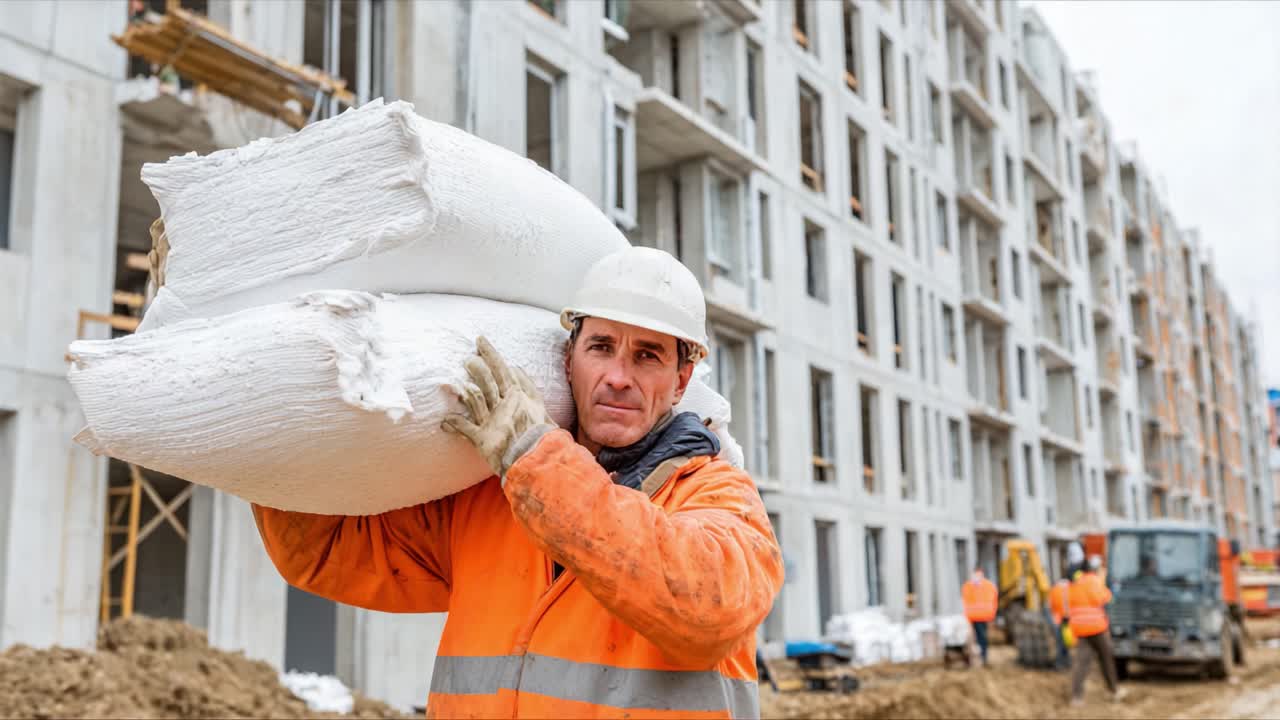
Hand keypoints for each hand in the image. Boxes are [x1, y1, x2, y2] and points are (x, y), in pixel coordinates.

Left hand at [442, 336, 555, 477]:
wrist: (540, 459)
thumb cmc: (542, 435)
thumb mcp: (540, 407)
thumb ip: (527, 387)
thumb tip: (515, 368)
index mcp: (518, 397)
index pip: (502, 369)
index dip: (491, 354)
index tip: (480, 341)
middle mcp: (504, 406)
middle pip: (488, 380)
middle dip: (476, 366)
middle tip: (466, 358)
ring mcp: (493, 421)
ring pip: (476, 398)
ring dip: (464, 388)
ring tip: (453, 381)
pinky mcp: (484, 439)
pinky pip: (465, 428)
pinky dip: (453, 424)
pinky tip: (444, 421)